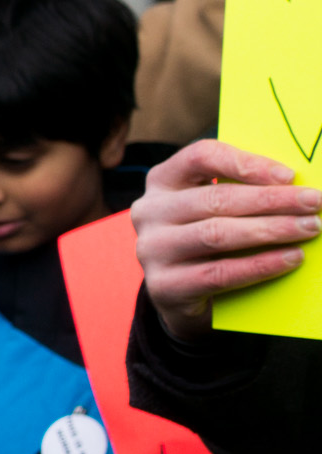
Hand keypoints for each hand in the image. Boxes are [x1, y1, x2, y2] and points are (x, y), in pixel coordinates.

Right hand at [134, 139, 320, 338]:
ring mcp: (152, 249)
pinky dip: (260, 265)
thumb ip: (238, 191)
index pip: (201, 157)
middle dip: (272, 200)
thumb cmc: (206, 242)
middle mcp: (149, 211)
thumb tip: (293, 184)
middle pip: (215, 198)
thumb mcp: (211, 208)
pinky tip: (290, 258)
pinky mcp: (164, 285)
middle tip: (313, 202)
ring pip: (217, 234)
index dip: (246, 163)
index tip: (288, 175)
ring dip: (270, 230)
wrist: (179, 296)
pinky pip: (219, 273)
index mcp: (162, 181)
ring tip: (308, 228)